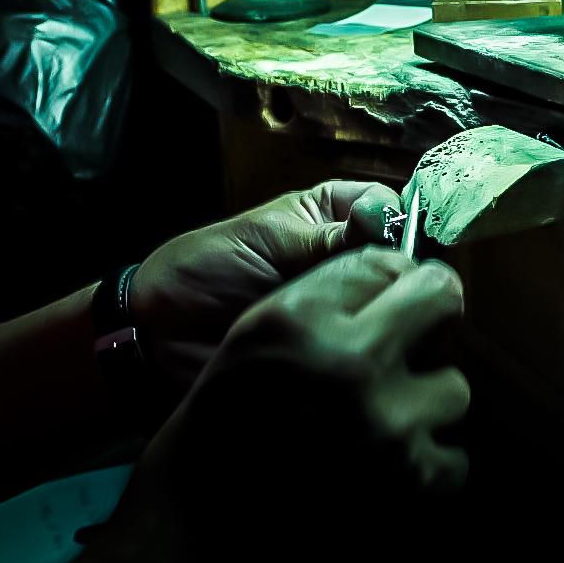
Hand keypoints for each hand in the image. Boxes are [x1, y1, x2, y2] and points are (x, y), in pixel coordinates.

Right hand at [82, 248, 468, 562]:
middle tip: (405, 349)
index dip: (393, 284)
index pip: (390, 262)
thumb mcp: (260, 331)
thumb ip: (330, 294)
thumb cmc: (229, 415)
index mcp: (303, 318)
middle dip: (430, 320)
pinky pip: (454, 458)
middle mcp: (349, 362)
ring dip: (424, 406)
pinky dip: (426, 467)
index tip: (384, 307)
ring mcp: (384, 424)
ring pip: (454, 387)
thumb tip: (408, 272)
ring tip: (381, 422)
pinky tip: (386, 465)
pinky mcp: (406, 480)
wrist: (200, 513)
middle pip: (443, 300)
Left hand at [130, 180, 400, 381]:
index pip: (390, 207)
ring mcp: (348, 309)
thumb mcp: (266, 240)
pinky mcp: (339, 353)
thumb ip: (327, 236)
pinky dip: (370, 351)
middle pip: (403, 259)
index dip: (398, 225)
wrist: (160, 338)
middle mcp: (350, 260)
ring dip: (384, 315)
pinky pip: (370, 348)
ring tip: (364, 328)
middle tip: (377, 296)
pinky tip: (363, 355)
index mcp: (334, 215)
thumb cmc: (204, 269)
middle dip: (397, 277)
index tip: (390, 249)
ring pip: (394, 305)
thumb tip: (388, 222)